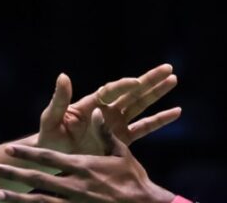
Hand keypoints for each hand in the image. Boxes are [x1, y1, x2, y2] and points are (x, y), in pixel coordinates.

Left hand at [0, 109, 176, 202]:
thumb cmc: (134, 179)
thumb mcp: (122, 153)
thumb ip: (105, 134)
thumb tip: (97, 111)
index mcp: (82, 167)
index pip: (47, 158)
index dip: (27, 153)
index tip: (9, 148)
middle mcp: (74, 186)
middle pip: (36, 179)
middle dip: (12, 174)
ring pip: (39, 201)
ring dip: (17, 198)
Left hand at [37, 64, 179, 155]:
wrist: (55, 158)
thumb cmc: (50, 137)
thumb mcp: (52, 118)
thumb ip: (59, 99)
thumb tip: (63, 76)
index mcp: (92, 103)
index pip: (112, 91)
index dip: (124, 85)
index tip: (137, 82)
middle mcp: (107, 110)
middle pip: (132, 92)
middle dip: (149, 81)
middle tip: (167, 68)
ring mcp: (116, 124)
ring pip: (141, 106)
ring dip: (157, 94)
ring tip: (173, 80)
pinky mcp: (122, 140)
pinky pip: (144, 128)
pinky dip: (160, 120)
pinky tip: (176, 112)